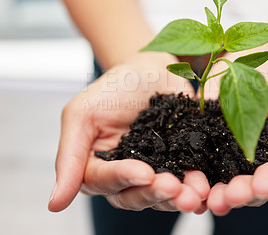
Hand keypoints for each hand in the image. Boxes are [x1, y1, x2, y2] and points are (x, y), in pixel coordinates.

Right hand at [48, 55, 209, 212]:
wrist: (150, 69)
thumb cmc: (113, 87)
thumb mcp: (83, 113)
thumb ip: (70, 157)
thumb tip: (54, 205)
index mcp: (98, 166)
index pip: (106, 181)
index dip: (124, 179)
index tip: (145, 173)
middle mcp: (126, 175)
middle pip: (136, 196)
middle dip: (156, 193)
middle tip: (175, 188)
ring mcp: (156, 170)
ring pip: (163, 195)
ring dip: (180, 197)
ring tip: (196, 192)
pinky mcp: (181, 162)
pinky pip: (188, 179)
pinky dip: (197, 186)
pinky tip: (207, 188)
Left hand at [203, 61, 267, 214]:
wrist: (257, 65)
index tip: (260, 187)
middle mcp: (253, 167)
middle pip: (247, 188)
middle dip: (239, 193)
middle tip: (230, 196)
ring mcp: (226, 157)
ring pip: (221, 182)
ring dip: (216, 192)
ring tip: (210, 197)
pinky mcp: (204, 143)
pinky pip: (197, 160)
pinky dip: (193, 173)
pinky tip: (189, 180)